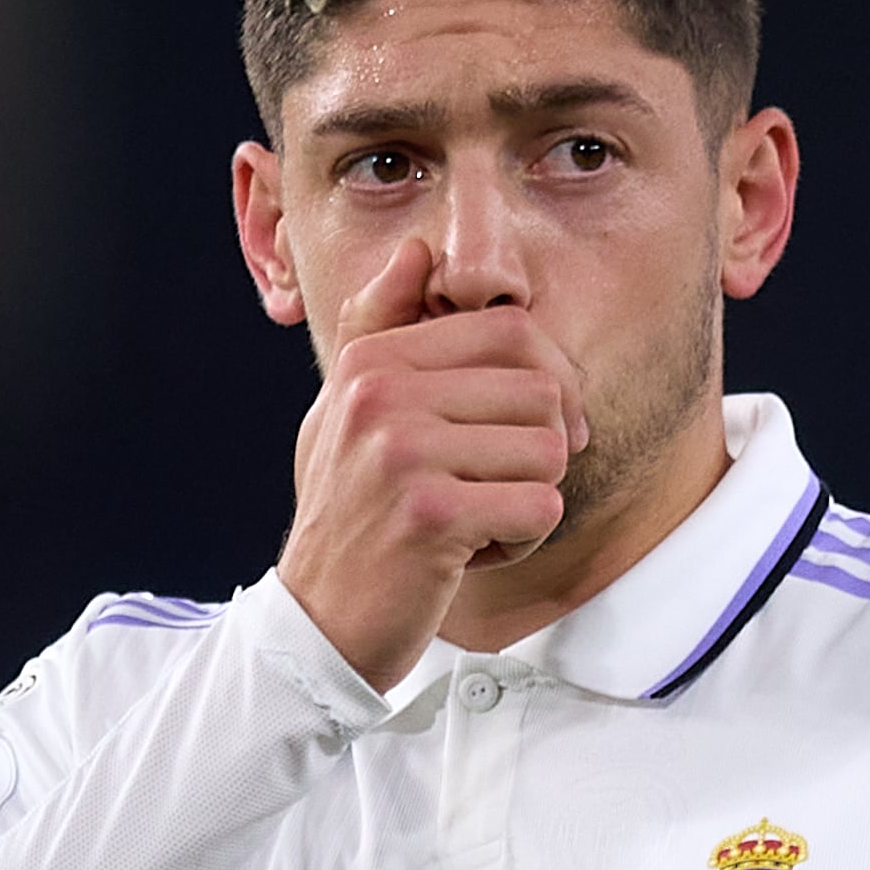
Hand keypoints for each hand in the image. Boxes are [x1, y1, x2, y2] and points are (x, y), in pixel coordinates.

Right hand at [273, 238, 587, 690]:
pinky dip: (523, 542)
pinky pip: (540, 508)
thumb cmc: (348, 514)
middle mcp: (382, 394)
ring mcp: (403, 453)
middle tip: (507, 487)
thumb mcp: (346, 411)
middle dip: (547, 447)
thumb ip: (378, 327)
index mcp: (373, 360)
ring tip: (477, 522)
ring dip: (531, 500)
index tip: (541, 429)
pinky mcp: (431, 515)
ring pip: (550, 452)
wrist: (318, 620)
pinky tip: (472, 555)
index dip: (550, 380)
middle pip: (543, 390)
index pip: (510, 330)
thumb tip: (417, 249)